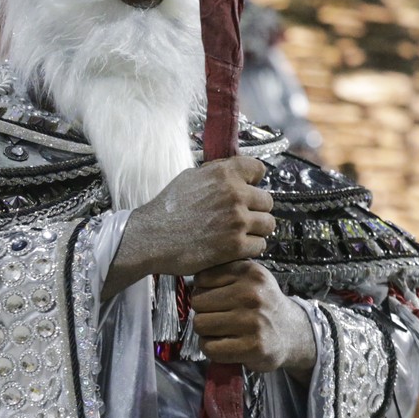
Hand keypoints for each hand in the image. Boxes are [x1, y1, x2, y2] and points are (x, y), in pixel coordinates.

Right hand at [102, 156, 273, 296]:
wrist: (151, 238)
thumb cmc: (166, 209)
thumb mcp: (190, 177)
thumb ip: (216, 173)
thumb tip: (233, 172)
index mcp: (223, 173)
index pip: (259, 169)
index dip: (254, 181)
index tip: (248, 188)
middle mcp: (234, 193)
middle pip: (267, 201)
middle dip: (256, 209)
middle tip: (242, 217)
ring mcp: (237, 220)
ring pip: (268, 224)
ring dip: (256, 230)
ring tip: (240, 233)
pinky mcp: (236, 245)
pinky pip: (260, 245)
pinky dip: (250, 248)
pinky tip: (234, 246)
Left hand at [190, 261, 316, 377]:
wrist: (292, 332)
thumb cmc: (263, 303)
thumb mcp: (250, 277)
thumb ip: (224, 271)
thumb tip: (191, 280)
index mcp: (249, 272)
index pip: (202, 278)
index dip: (202, 290)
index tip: (214, 298)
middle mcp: (252, 294)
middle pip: (198, 302)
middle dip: (202, 311)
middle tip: (216, 317)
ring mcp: (253, 321)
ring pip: (200, 324)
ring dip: (205, 331)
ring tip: (219, 331)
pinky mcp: (252, 346)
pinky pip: (210, 347)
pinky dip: (210, 348)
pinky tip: (222, 345)